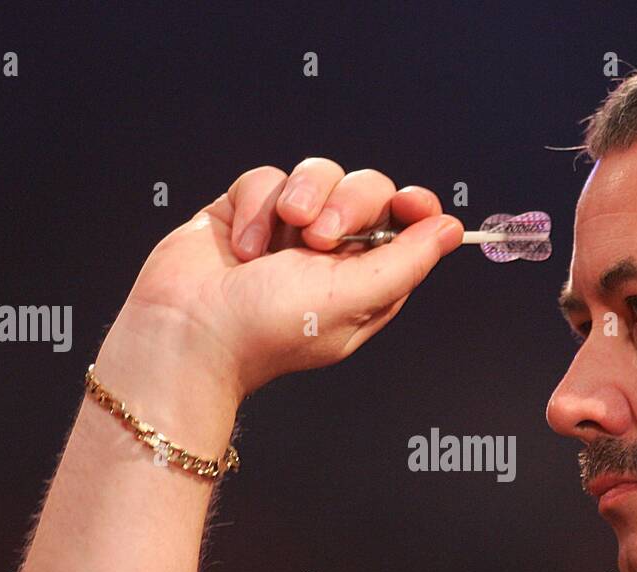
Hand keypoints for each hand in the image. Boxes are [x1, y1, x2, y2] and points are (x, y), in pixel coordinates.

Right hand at [109, 158, 463, 403]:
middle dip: (347, 203)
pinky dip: (256, 206)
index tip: (410, 202)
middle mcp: (331, 254)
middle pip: (366, 190)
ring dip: (299, 198)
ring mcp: (287, 230)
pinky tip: (244, 245)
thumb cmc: (265, 331)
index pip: (406, 226)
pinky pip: (267, 177)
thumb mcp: (353, 299)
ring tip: (279, 238)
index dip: (413, 207)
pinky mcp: (247, 211)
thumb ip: (407, 261)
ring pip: (317, 174)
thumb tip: (450, 229)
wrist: (186, 331)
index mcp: (366, 281)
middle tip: (319, 239)